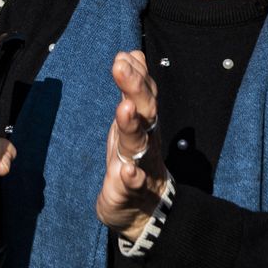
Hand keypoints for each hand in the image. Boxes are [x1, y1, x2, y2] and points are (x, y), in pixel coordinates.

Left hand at [96, 50, 166, 241]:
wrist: (143, 212)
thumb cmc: (135, 162)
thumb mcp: (131, 123)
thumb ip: (133, 92)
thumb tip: (131, 54)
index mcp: (143, 125)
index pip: (143, 96)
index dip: (137, 76)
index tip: (125, 55)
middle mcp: (145, 142)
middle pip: (145, 112)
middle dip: (135, 89)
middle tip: (122, 67)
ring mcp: (139, 167)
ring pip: (138, 144)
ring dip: (132, 125)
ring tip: (125, 108)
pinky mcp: (130, 192)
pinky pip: (132, 185)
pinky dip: (131, 178)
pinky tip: (126, 172)